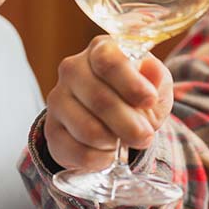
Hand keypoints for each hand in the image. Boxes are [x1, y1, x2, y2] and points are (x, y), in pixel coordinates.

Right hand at [44, 35, 173, 171]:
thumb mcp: (155, 84)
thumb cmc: (136, 94)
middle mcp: (72, 69)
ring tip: (126, 142)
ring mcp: (57, 99)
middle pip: (100, 100)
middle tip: (146, 136)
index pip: (108, 62)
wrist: (113, 118)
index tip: (150, 101)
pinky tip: (110, 152)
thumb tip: (152, 73)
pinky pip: (78, 152)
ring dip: (115, 143)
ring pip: (88, 130)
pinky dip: (101, 159)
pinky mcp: (51, 129)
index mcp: (101, 49)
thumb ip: (157, 78)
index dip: (131, 84)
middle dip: (129, 125)